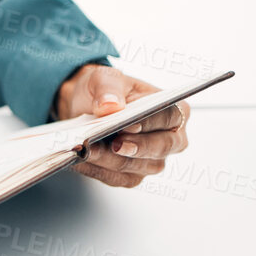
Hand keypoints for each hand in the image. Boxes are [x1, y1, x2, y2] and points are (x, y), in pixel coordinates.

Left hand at [51, 63, 189, 189]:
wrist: (84, 106)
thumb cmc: (105, 90)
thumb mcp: (104, 77)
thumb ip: (109, 87)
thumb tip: (111, 105)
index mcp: (173, 110)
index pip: (169, 118)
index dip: (150, 123)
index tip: (130, 125)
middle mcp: (169, 139)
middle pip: (160, 149)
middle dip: (135, 148)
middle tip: (113, 144)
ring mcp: (151, 160)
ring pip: (136, 167)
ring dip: (110, 160)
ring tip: (88, 150)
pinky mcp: (132, 174)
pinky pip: (117, 178)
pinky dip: (98, 170)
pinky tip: (81, 160)